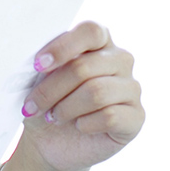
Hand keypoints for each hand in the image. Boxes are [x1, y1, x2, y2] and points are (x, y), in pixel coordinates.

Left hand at [3, 21, 143, 170]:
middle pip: (84, 67)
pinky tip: (79, 126)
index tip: (38, 66)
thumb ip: (47, 61)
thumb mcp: (40, 77)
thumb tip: (43, 60)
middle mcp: (121, 60)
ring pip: (96, 92)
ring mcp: (131, 88)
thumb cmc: (49, 100)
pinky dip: (86, 124)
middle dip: (51, 89)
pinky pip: (110, 117)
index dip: (62, 48)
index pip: (91, 31)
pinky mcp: (136, 116)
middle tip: (33, 106)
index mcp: (100, 41)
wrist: (52, 139)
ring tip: (54, 117)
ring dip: (66, 108)